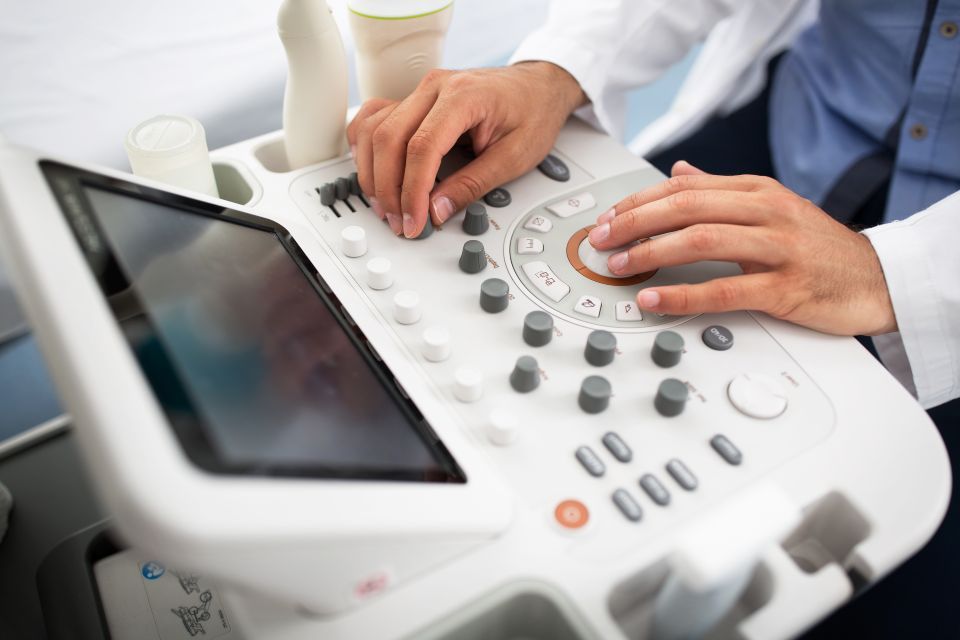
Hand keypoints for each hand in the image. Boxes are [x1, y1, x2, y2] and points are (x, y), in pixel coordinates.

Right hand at [346, 62, 585, 237]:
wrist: (538, 87)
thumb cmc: (532, 113)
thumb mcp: (514, 157)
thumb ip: (472, 185)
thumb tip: (437, 210)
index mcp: (464, 96)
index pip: (421, 147)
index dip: (412, 192)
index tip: (415, 221)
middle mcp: (434, 87)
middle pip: (388, 138)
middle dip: (388, 189)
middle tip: (400, 222)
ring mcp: (420, 91)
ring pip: (372, 129)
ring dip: (372, 172)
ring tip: (386, 206)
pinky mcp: (413, 100)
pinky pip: (373, 118)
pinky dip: (365, 148)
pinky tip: (373, 172)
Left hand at [587, 161, 896, 335]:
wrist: (878, 279)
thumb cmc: (819, 247)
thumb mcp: (772, 207)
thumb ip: (723, 191)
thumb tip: (679, 173)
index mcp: (756, 191)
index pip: (683, 187)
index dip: (637, 202)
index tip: (607, 218)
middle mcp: (765, 212)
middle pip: (685, 207)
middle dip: (633, 222)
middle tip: (600, 240)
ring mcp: (776, 249)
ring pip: (700, 241)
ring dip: (649, 253)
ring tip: (618, 266)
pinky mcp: (784, 288)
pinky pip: (723, 290)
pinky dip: (681, 294)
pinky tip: (653, 299)